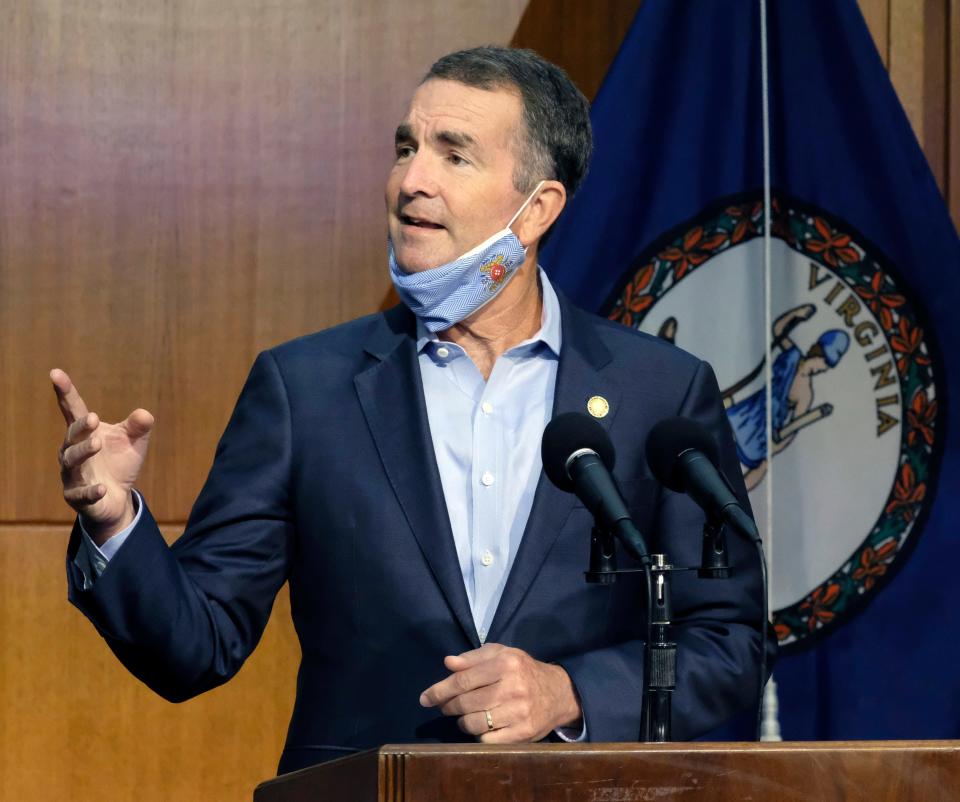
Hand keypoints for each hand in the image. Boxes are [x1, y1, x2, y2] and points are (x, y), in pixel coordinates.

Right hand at [50, 369, 153, 544]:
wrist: (116, 499)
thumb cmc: (119, 464)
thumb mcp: (134, 443)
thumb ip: (138, 428)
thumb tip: (145, 414)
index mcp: (85, 434)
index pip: (73, 410)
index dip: (65, 392)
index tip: (55, 373)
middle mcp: (72, 451)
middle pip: (72, 436)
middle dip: (81, 427)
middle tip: (94, 418)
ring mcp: (72, 475)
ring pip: (72, 462)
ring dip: (84, 452)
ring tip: (98, 444)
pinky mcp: (77, 497)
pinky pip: (81, 494)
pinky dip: (91, 491)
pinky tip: (103, 488)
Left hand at [419, 643, 581, 742]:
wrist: (559, 693)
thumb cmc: (524, 670)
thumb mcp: (502, 654)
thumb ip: (473, 658)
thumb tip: (447, 663)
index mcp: (506, 663)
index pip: (463, 680)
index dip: (440, 690)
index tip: (425, 698)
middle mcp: (513, 687)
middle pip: (466, 703)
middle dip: (448, 707)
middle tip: (444, 707)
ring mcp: (519, 712)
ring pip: (474, 724)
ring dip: (462, 722)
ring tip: (464, 716)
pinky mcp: (523, 733)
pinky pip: (487, 740)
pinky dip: (478, 736)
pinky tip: (481, 727)